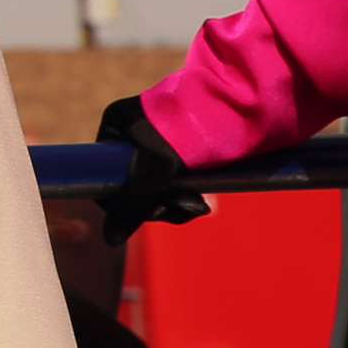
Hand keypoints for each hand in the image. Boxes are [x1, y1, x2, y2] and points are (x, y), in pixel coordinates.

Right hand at [93, 96, 213, 248]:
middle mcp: (135, 135)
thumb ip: (133, 203)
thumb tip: (110, 240)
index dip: (122, 201)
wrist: (242, 107)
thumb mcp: (157, 166)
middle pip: (133, 186)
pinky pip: (176, 186)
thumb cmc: (192, 130)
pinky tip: (201, 203)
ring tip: (199, 205)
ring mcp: (160, 145)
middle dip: (159, 204)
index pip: (105, 174)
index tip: (146, 210)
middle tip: (185, 207)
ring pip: (157, 189)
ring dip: (176, 204)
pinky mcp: (185, 154)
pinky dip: (187, 197)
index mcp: (117, 126)